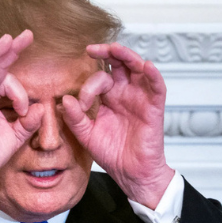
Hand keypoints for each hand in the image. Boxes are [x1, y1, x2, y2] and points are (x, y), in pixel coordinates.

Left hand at [62, 43, 174, 208]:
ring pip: (137, 68)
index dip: (87, 87)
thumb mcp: (87, 135)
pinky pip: (157, 87)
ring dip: (127, 56)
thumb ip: (75, 118)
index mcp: (108, 98)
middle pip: (118, 63)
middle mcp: (124, 93)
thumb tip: (64, 100)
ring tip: (115, 49)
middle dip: (107, 53)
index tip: (80, 105)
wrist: (131, 174)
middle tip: (92, 49)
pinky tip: (146, 66)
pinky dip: (154, 75)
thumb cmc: (112, 154)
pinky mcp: (154, 108)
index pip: (98, 79)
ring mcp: (140, 98)